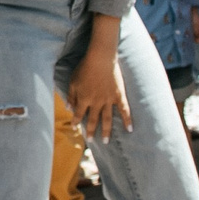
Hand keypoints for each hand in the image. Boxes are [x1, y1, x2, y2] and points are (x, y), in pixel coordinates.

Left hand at [68, 24, 133, 142]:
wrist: (101, 58)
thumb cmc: (85, 68)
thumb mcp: (73, 81)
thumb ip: (71, 95)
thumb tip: (68, 108)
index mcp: (84, 99)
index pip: (79, 114)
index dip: (76, 121)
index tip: (75, 127)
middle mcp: (96, 102)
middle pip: (93, 120)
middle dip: (90, 131)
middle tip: (90, 140)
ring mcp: (108, 100)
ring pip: (107, 119)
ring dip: (106, 131)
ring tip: (106, 141)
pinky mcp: (119, 96)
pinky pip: (124, 110)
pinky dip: (127, 120)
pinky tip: (130, 129)